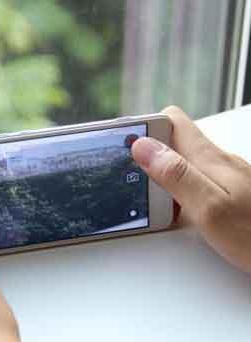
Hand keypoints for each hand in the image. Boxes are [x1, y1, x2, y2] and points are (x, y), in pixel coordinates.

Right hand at [132, 106, 250, 273]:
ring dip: (160, 171)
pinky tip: (172, 207)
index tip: (127, 147)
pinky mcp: (227, 192)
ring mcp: (223, 176)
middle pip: (174, 141)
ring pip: (182, 161)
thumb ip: (176, 175)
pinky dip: (175, 188)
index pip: (172, 120)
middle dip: (148, 152)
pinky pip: (193, 180)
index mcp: (209, 159)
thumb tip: (143, 147)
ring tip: (147, 193)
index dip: (147, 128)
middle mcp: (216, 162)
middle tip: (132, 175)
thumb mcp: (209, 207)